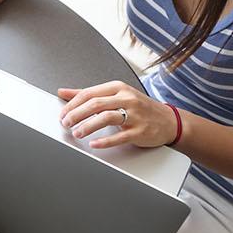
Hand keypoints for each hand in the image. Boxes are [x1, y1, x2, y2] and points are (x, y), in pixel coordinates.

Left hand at [57, 81, 178, 149]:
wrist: (169, 121)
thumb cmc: (140, 108)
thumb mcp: (116, 95)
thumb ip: (89, 94)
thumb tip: (63, 92)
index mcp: (118, 88)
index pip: (89, 93)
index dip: (72, 104)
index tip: (62, 113)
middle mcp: (127, 99)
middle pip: (95, 104)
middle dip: (76, 114)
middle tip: (65, 123)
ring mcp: (135, 115)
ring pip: (106, 117)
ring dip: (87, 126)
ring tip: (76, 132)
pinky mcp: (140, 131)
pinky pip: (120, 136)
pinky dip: (105, 141)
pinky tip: (94, 144)